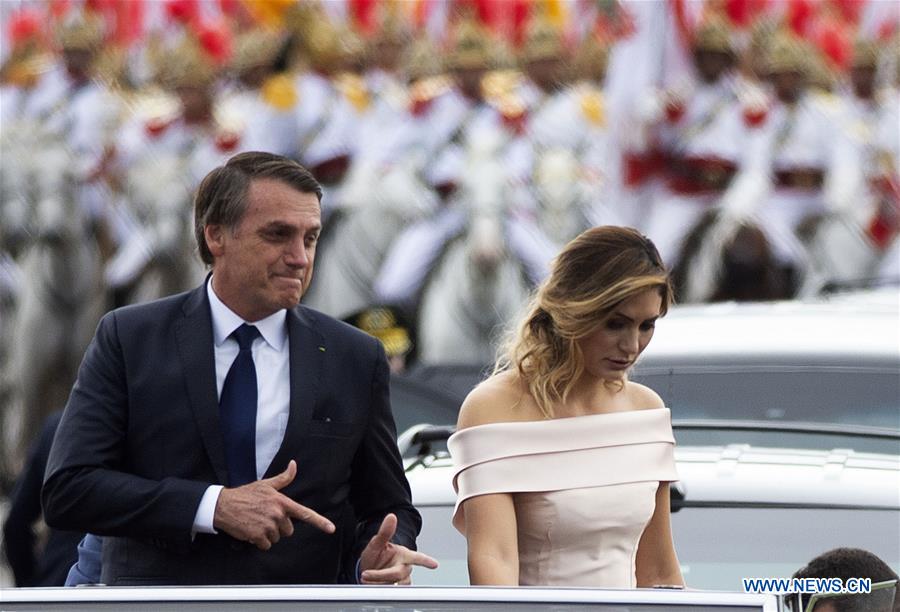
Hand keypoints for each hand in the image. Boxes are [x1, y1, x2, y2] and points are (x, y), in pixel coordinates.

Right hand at [213, 460, 334, 550]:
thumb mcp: (266, 484)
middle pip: (288, 530)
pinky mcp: (258, 536)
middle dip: (279, 526)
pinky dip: (259, 541)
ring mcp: (268, 526)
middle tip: (265, 517)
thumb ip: (284, 478)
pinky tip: (251, 530)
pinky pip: (266, 545)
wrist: (224, 505)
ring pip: (276, 538)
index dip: (320, 522)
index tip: (331, 529)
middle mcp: (278, 514)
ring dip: (267, 534)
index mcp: (282, 502)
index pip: (305, 513)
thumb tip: (294, 464)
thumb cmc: (246, 494)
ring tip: (256, 522)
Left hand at [359, 513, 438, 584]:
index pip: (417, 557)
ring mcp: (401, 579)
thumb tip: (391, 517)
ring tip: (368, 579)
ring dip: (381, 583)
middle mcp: (405, 567)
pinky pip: (393, 592)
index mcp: (403, 554)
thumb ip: (384, 532)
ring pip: (396, 584)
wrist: (367, 570)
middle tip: (366, 574)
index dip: (426, 561)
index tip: (434, 564)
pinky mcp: (397, 589)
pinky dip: (382, 589)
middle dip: (381, 575)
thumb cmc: (374, 556)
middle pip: (398, 573)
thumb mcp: (376, 544)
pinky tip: (374, 585)